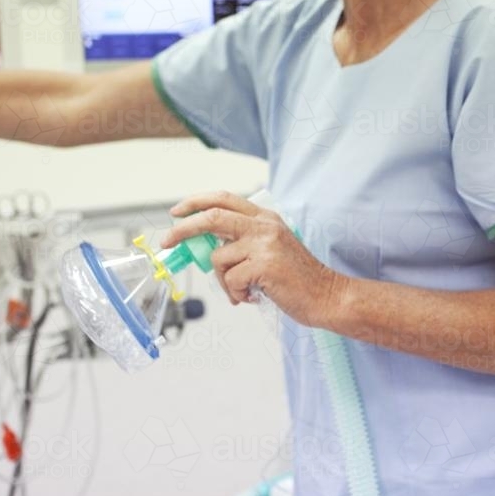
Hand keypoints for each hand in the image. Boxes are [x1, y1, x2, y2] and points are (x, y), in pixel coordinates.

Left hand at [162, 191, 346, 326]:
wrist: (327, 296)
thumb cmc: (298, 279)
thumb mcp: (272, 248)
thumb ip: (244, 241)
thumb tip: (208, 245)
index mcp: (266, 218)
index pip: (224, 199)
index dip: (196, 202)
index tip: (177, 212)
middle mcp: (264, 226)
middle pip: (212, 216)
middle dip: (183, 228)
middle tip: (167, 240)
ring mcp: (265, 244)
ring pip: (218, 258)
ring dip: (223, 280)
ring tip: (243, 290)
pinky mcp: (264, 265)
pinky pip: (230, 280)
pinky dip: (236, 293)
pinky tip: (253, 296)